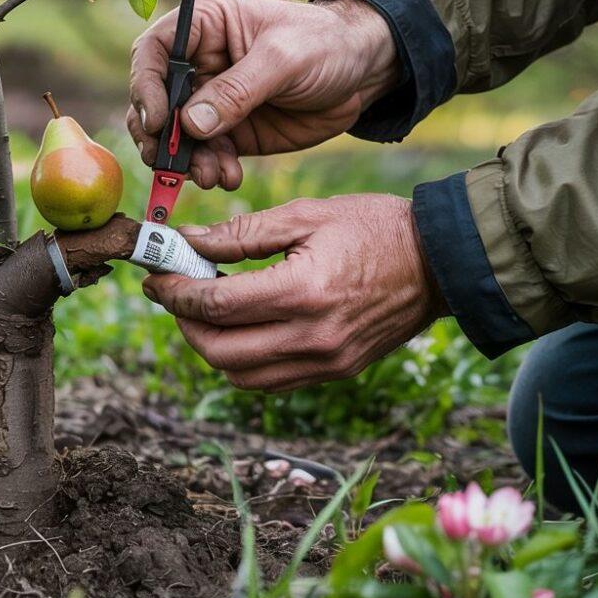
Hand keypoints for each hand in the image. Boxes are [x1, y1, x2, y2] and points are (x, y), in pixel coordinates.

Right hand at [128, 0, 398, 189]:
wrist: (364, 73)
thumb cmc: (325, 44)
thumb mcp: (284, 59)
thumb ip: (238, 90)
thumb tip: (191, 124)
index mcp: (204, 26)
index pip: (152, 52)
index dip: (146, 87)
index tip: (159, 122)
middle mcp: (198, 63)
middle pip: (154, 100)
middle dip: (158, 135)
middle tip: (168, 162)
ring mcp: (211, 101)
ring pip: (175, 136)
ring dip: (184, 161)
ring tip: (210, 176)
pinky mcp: (229, 132)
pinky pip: (205, 156)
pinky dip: (210, 170)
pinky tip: (229, 177)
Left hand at [141, 196, 446, 391]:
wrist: (440, 260)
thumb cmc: (373, 226)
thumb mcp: (305, 216)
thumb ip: (241, 234)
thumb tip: (187, 241)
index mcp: (302, 293)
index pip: (216, 306)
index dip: (176, 292)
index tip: (156, 275)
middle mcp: (312, 338)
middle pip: (219, 351)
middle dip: (183, 323)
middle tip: (173, 293)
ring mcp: (326, 362)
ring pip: (241, 376)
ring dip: (209, 347)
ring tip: (202, 311)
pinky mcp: (336, 371)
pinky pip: (271, 382)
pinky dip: (242, 363)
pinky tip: (239, 329)